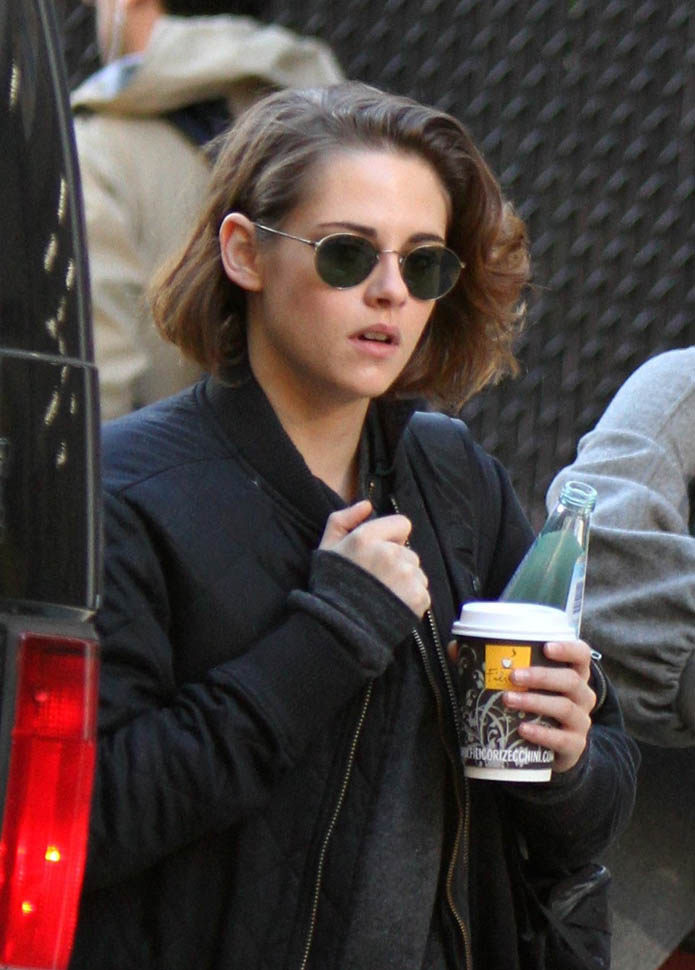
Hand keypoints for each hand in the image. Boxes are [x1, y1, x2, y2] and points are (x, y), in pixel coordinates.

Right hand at [319, 500, 430, 616]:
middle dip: (397, 564)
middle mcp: (390, 553)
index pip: (402, 524)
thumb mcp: (327, 548)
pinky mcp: (419, 597)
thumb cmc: (332, 587)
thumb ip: (343, 520)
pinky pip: (422, 591)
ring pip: (416, 572)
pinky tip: (392, 607)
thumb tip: (367, 504)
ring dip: (405, 582)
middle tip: (377, 581)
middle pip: (408, 552)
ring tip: (384, 596)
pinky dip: (411, 599)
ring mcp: (406, 576)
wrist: (340, 629)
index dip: (392, 537)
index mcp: (367, 538)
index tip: (379, 553)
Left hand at [502, 639, 595, 773]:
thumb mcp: (521, 685)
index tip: (546, 646)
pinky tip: (522, 729)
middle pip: (571, 680)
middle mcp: (582, 696)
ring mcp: (581, 722)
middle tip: (513, 675)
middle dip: (541, 676)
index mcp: (573, 674)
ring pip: (565, 707)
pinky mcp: (574, 746)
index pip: (581, 654)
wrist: (551, 750)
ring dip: (535, 701)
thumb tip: (455, 648)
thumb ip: (491, 664)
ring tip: (508, 700)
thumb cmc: (534, 707)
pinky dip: (541, 734)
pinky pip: (562, 739)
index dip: (568, 648)